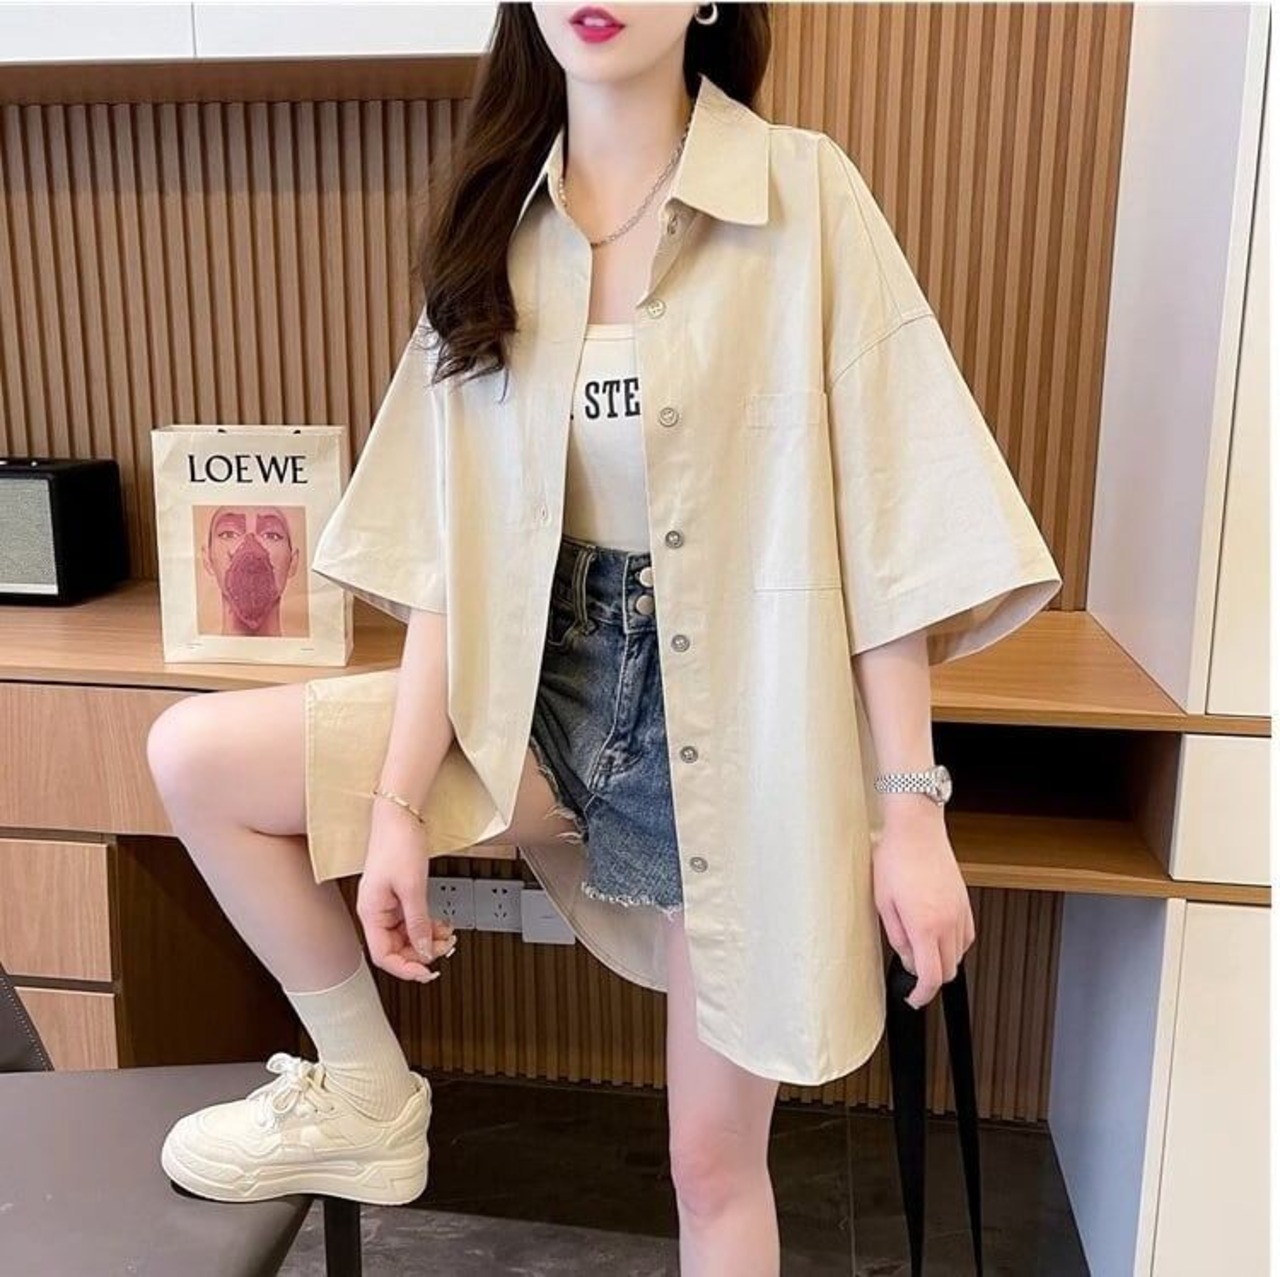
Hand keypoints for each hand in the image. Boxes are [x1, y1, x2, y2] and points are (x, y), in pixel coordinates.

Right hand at [356, 805, 457, 982]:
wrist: (399, 816)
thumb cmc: (398, 844)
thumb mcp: (412, 887)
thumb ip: (417, 922)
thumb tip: (423, 950)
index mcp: (371, 913)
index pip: (383, 956)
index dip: (405, 968)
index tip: (426, 972)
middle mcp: (376, 912)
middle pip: (396, 948)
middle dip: (421, 952)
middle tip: (444, 950)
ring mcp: (387, 904)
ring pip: (406, 935)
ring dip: (427, 939)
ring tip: (447, 936)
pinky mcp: (398, 896)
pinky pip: (412, 921)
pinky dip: (427, 925)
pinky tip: (441, 925)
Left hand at [872, 806, 975, 1009]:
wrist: (916, 830)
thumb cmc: (895, 859)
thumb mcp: (883, 903)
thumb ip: (897, 937)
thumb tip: (907, 959)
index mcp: (925, 926)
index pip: (932, 977)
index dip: (922, 995)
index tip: (913, 998)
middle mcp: (948, 922)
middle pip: (949, 970)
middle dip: (930, 979)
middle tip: (911, 971)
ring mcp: (960, 912)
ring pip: (960, 955)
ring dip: (943, 961)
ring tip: (921, 948)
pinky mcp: (965, 903)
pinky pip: (967, 936)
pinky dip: (954, 945)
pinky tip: (937, 935)